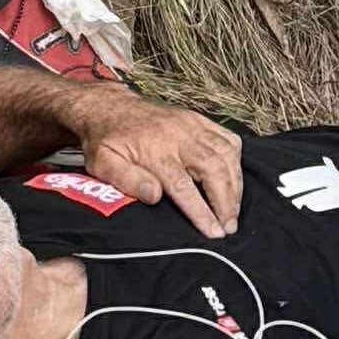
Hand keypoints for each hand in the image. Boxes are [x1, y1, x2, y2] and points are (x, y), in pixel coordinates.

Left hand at [76, 87, 241, 236]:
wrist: (110, 106)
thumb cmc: (105, 139)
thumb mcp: (102, 162)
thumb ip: (126, 179)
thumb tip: (154, 196)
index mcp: (155, 151)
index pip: (184, 187)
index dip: (202, 212)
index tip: (214, 233)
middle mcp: (179, 136)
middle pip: (213, 170)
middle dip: (226, 201)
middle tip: (230, 227)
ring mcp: (191, 125)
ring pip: (226, 154)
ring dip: (235, 184)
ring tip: (233, 209)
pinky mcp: (198, 120)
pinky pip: (227, 138)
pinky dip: (235, 160)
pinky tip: (234, 178)